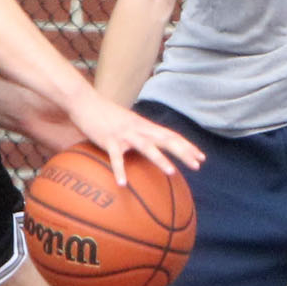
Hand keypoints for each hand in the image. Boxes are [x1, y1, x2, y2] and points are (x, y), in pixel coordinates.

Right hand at [71, 92, 204, 184]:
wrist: (85, 101)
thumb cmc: (106, 114)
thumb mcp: (128, 123)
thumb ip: (139, 133)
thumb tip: (149, 147)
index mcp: (145, 126)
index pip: (172, 136)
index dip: (187, 146)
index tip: (201, 157)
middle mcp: (139, 128)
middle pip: (166, 140)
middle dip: (184, 152)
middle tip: (197, 165)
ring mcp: (124, 134)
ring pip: (146, 146)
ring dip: (160, 159)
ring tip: (171, 172)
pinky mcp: (108, 139)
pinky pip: (115, 157)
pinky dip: (119, 170)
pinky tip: (123, 184)